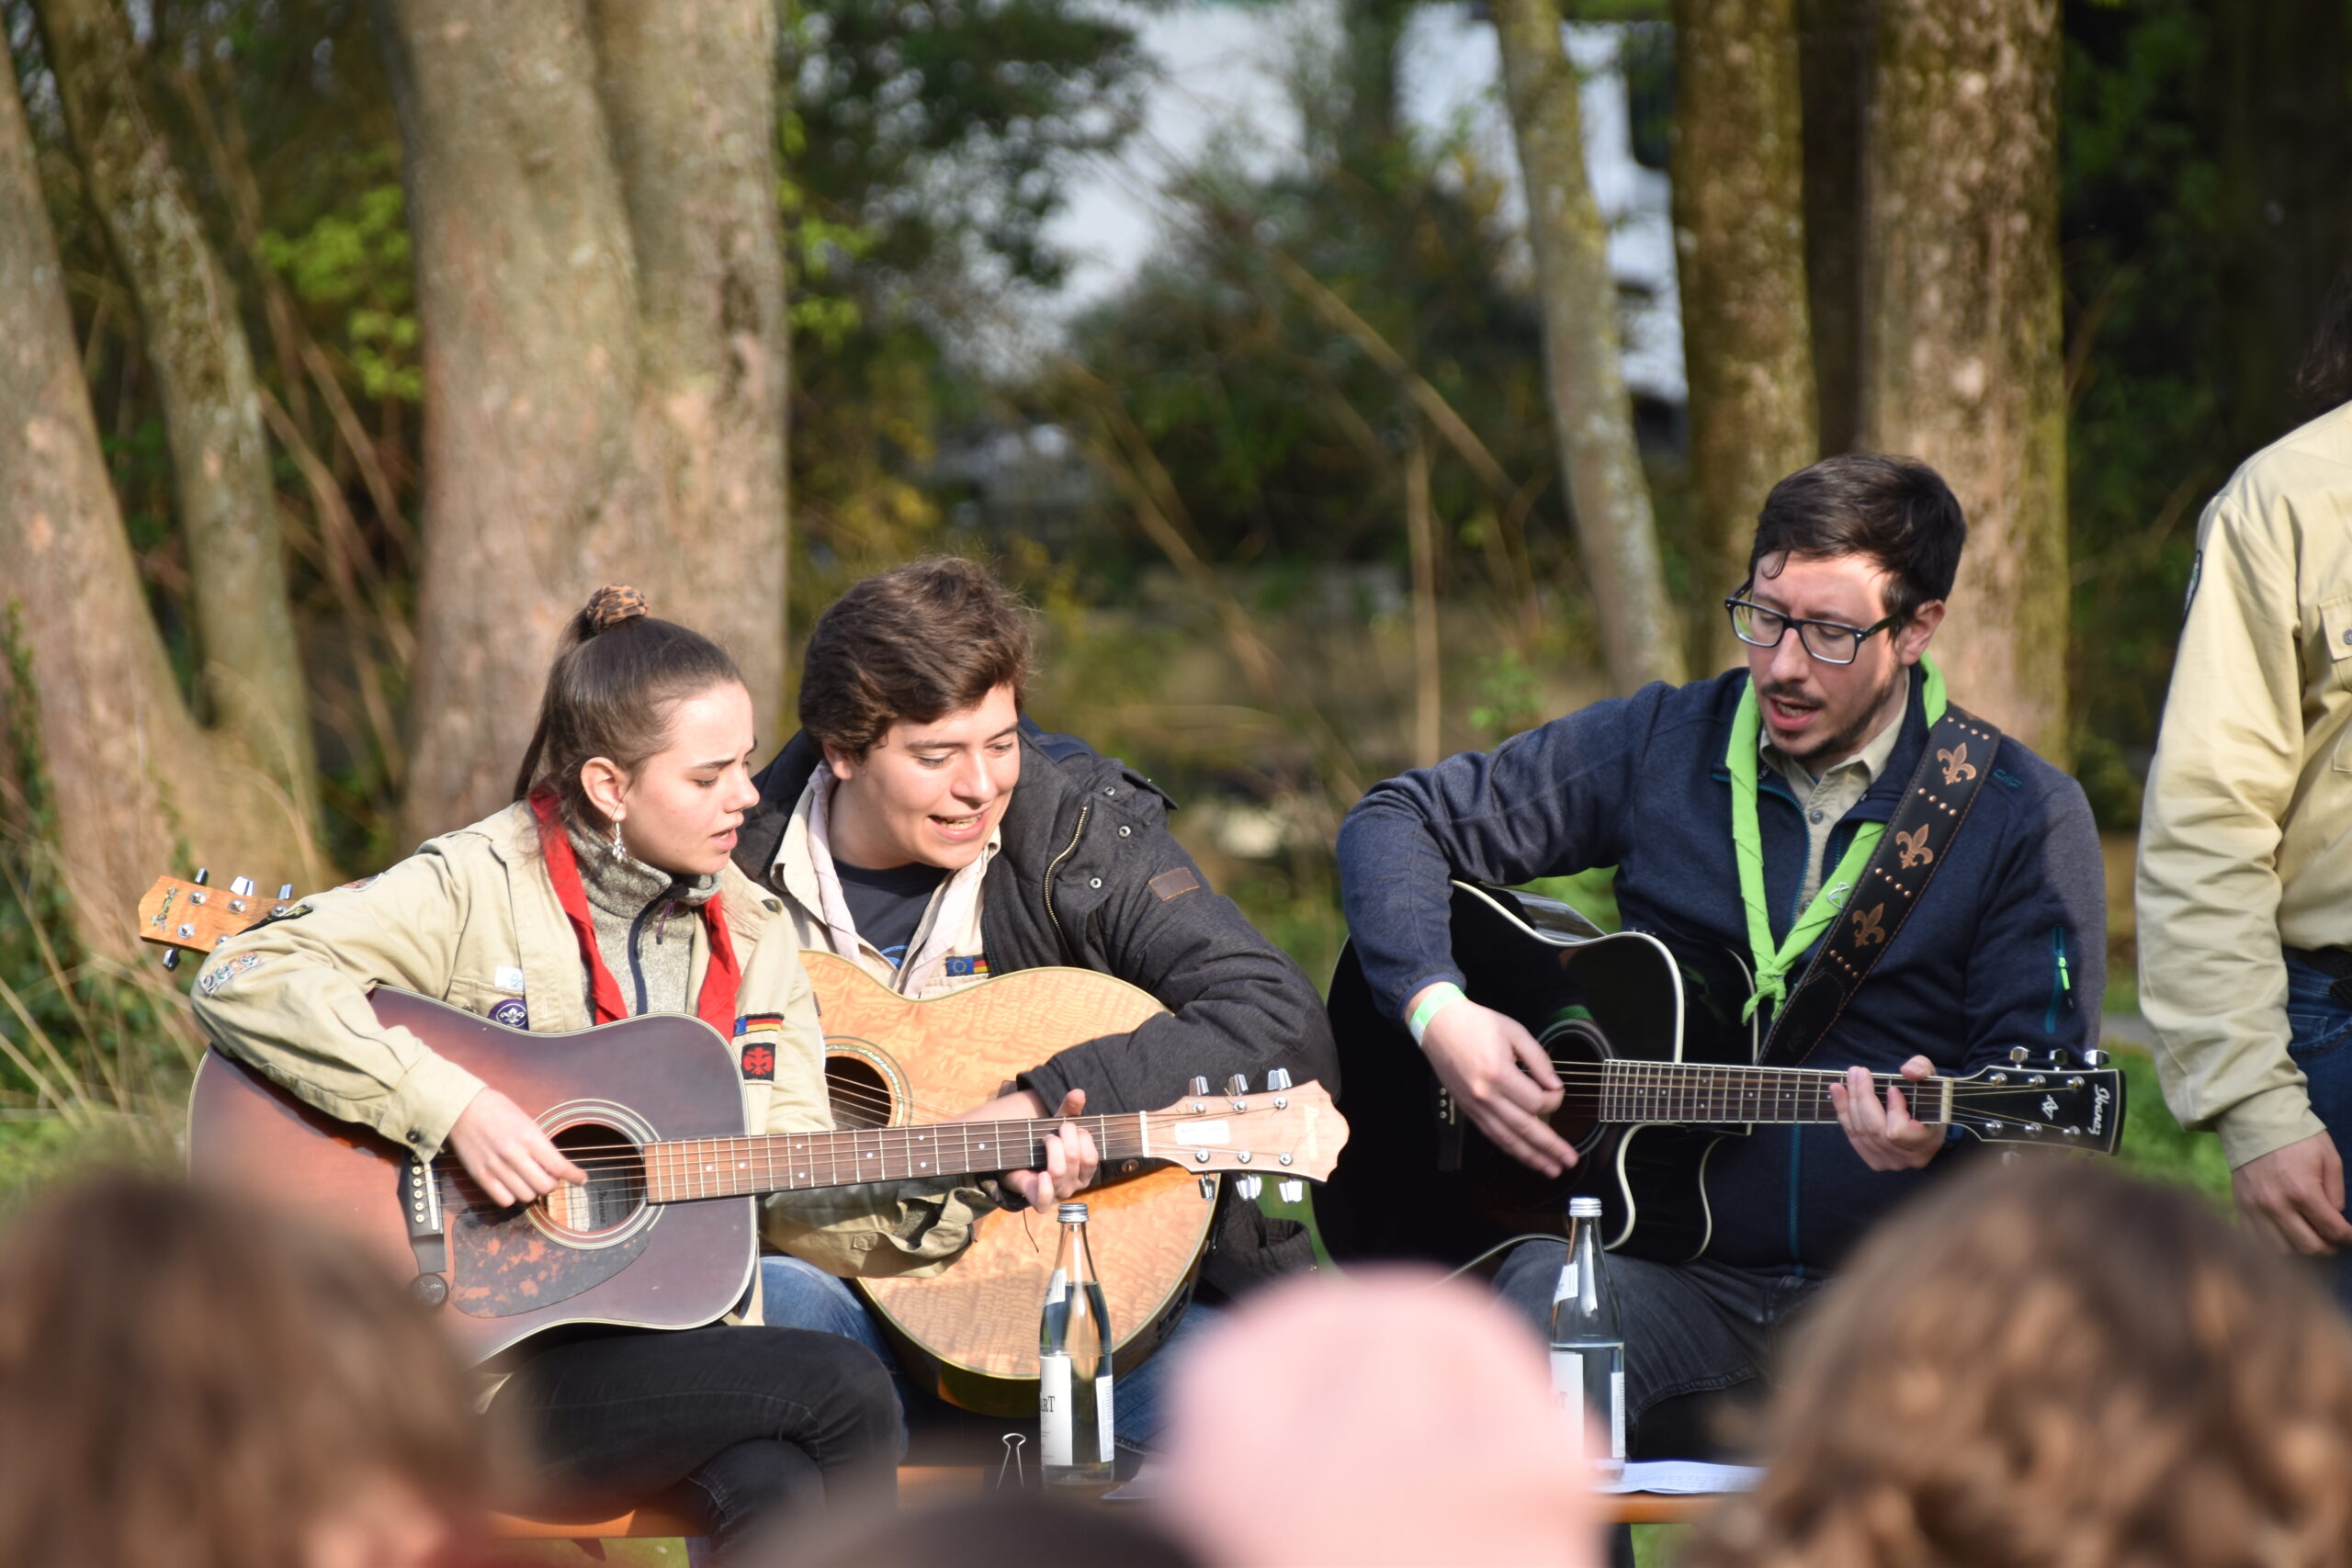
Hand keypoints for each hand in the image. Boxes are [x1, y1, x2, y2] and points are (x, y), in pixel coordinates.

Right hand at [446, 1088, 584, 1206]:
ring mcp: (496, 1167)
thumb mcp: (526, 1121)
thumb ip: (540, 1144)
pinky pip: (504, 1200)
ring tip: (530, 1182)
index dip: (574, 1176)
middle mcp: (514, 1154)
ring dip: (533, 1192)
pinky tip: (513, 1187)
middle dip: (552, 1185)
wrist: (462, 1108)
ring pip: (526, 1196)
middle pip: (544, 1186)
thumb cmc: (498, 1110)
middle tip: (551, 1179)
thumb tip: (555, 1166)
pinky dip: (512, 1197)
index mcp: (529, 1136)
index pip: (559, 1166)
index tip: (582, 1180)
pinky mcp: (480, 1176)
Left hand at [960, 1088, 1099, 1207]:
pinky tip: (1042, 1174)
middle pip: (1075, 1158)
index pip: (1091, 1157)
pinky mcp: (1037, 1199)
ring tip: (1045, 1140)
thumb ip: (1069, 1110)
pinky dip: (1045, 1188)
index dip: (1081, 1137)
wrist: (1018, 1160)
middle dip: (1064, 1138)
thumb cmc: (1044, 1145)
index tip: (1069, 1126)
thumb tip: (1078, 1092)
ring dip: (1051, 1150)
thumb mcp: (1057, 1125)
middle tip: (1053, 1131)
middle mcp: (1074, 1185)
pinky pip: (1045, 1200)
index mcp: (1084, 1171)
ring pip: (1060, 1172)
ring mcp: (1056, 1193)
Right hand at [1413, 991, 1572, 1177]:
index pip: (1537, 1102)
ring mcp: (1475, 1106)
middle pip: (1525, 1129)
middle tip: (1570, 1161)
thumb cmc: (1476, 1024)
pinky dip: (1510, 1149)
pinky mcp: (1469, 1110)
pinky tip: (1524, 1156)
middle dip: (1551, 1147)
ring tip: (1551, 1169)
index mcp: (1499, 1073)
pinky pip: (1492, 1135)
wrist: (1438, 1025)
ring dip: (1532, 1157)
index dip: (1555, 1101)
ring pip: (1508, 1139)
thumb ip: (1539, 1060)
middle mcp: (1486, 1095)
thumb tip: (1555, 1086)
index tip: (1558, 1091)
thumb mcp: (1515, 1032)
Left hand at [1828, 1055, 1943, 1170]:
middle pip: (1874, 1129)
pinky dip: (1843, 1111)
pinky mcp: (1873, 1160)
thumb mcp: (1933, 1080)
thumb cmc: (1930, 1101)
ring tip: (1849, 1077)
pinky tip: (1837, 1090)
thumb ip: (1923, 1070)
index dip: (1892, 1110)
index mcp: (1926, 1142)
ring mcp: (1888, 1162)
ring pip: (1860, 1131)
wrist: (1927, 1125)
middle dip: (1862, 1097)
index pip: (1898, 1131)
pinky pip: (1852, 1135)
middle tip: (1858, 1071)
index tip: (1893, 1089)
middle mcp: (1907, 1158)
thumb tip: (1907, 1071)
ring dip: (1849, 1101)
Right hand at [2232, 1131, 2351, 1255]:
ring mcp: (2255, 1208)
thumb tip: (2335, 1218)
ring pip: (2282, 1250)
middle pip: (2309, 1247)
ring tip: (2308, 1237)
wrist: (2253, 1120)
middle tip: (2333, 1240)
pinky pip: (2256, 1241)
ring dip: (2300, 1248)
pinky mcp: (2240, 1207)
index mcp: (2302, 1190)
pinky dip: (2273, 1245)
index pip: (2332, 1230)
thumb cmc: (2297, 1137)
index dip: (2349, 1237)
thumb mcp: (2329, 1158)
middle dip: (2329, 1248)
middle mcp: (2276, 1204)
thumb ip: (2336, 1193)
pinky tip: (2285, 1235)